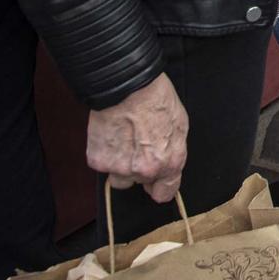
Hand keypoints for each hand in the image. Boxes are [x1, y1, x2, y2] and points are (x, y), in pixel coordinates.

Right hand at [87, 73, 187, 202]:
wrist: (127, 85)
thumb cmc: (156, 99)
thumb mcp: (179, 125)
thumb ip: (173, 152)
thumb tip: (167, 165)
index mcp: (170, 162)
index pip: (164, 193)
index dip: (159, 186)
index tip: (156, 182)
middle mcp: (145, 170)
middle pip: (140, 183)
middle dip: (139, 170)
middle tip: (137, 146)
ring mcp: (120, 168)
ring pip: (119, 178)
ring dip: (120, 165)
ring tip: (123, 140)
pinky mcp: (99, 161)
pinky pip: (103, 164)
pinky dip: (105, 153)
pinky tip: (111, 134)